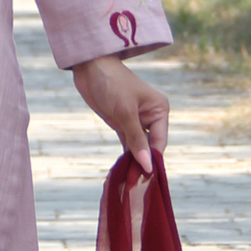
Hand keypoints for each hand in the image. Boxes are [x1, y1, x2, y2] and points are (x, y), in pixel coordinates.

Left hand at [72, 55, 169, 176]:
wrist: (90, 67)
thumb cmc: (112, 84)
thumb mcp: (125, 113)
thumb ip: (136, 140)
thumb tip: (148, 165)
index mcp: (160, 110)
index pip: (160, 141)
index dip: (153, 159)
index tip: (147, 178)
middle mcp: (151, 116)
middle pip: (151, 146)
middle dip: (144, 162)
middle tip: (137, 184)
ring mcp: (136, 121)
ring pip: (139, 147)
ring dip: (134, 160)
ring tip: (130, 182)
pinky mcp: (122, 123)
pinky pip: (128, 143)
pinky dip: (126, 155)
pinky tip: (124, 170)